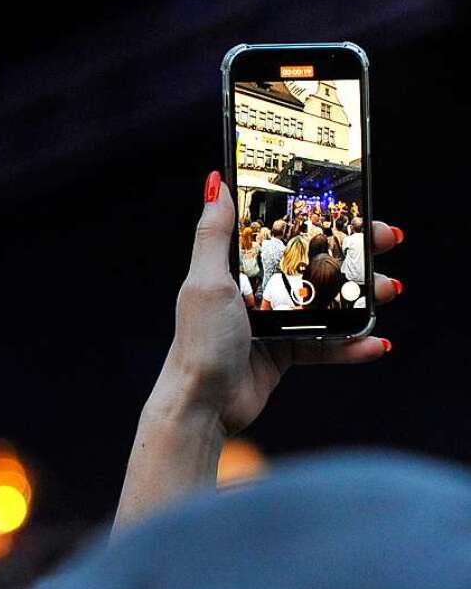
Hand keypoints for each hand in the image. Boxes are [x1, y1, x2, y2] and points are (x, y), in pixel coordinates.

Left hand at [164, 171, 403, 435]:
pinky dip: (350, 346)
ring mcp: (270, 323)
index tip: (355, 209)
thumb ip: (214, 235)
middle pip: (312, 265)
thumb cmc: (199, 343)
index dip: (319, 220)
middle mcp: (254, 292)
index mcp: (236, 269)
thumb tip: (216, 184)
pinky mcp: (282, 354)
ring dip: (361, 298)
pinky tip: (375, 344)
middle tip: (388, 244)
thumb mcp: (206, 282)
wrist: (202, 404)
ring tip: (390, 291)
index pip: (284, 234)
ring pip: (326, 304)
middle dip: (354, 255)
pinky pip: (324, 346)